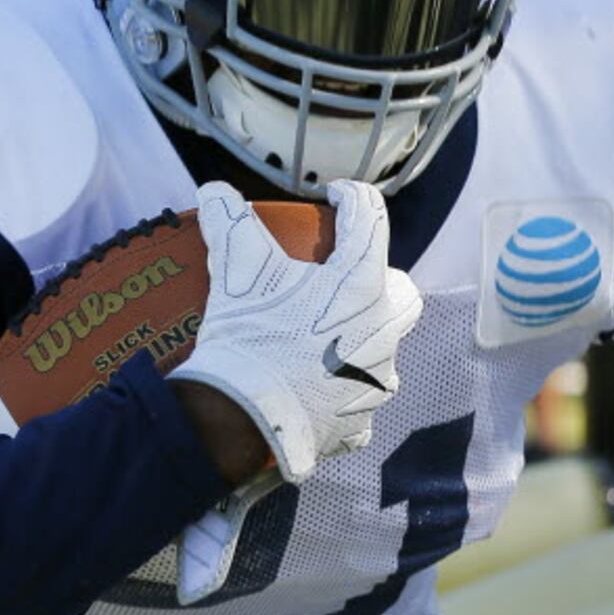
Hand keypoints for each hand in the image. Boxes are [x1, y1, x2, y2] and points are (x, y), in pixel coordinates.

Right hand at [169, 179, 422, 483]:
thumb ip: (229, 224)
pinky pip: (358, 402)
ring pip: (382, 351)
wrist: (242, 421)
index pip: (370, 220)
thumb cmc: (249, 337)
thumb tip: (213, 191)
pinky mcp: (359, 422)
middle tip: (340, 281)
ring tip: (320, 340)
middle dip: (380, 283)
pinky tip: (312, 390)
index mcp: (362, 285)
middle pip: (399, 293)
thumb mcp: (236, 272)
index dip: (352, 199)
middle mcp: (382, 331)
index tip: (335, 198)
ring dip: (359, 341)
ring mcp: (375, 381)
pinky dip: (338, 393)